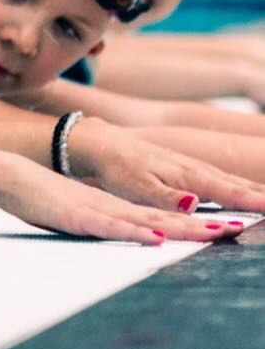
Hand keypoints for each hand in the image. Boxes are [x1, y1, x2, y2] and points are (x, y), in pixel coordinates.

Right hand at [0, 150, 244, 242]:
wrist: (5, 173)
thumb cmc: (41, 196)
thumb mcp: (81, 214)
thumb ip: (108, 224)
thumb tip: (139, 234)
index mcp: (119, 208)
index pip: (170, 217)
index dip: (203, 221)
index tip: (235, 226)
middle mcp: (116, 207)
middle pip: (171, 218)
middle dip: (209, 223)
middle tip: (243, 227)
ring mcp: (98, 210)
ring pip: (150, 221)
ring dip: (186, 227)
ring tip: (219, 230)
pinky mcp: (76, 215)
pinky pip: (111, 225)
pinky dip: (136, 231)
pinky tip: (155, 236)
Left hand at [71, 117, 264, 212]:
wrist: (101, 144)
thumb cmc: (118, 168)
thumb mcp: (137, 188)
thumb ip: (167, 198)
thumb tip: (195, 205)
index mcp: (187, 176)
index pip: (228, 191)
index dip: (253, 201)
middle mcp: (193, 169)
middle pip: (234, 184)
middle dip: (259, 194)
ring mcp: (189, 165)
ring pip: (227, 178)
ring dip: (250, 188)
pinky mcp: (183, 166)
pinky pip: (217, 175)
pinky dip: (233, 182)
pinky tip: (239, 187)